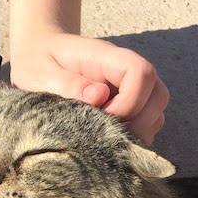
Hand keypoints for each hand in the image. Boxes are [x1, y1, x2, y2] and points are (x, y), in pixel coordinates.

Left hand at [9, 31, 168, 144]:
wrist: (38, 54)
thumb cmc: (38, 62)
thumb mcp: (41, 71)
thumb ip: (68, 83)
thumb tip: (99, 96)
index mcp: (108, 58)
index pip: (142, 73)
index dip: (130, 102)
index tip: (103, 117)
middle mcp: (127, 73)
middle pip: (159, 96)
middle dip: (137, 123)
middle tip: (104, 134)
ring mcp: (132, 91)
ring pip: (156, 116)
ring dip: (137, 133)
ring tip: (104, 140)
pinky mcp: (130, 109)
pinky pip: (146, 127)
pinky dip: (132, 140)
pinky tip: (106, 142)